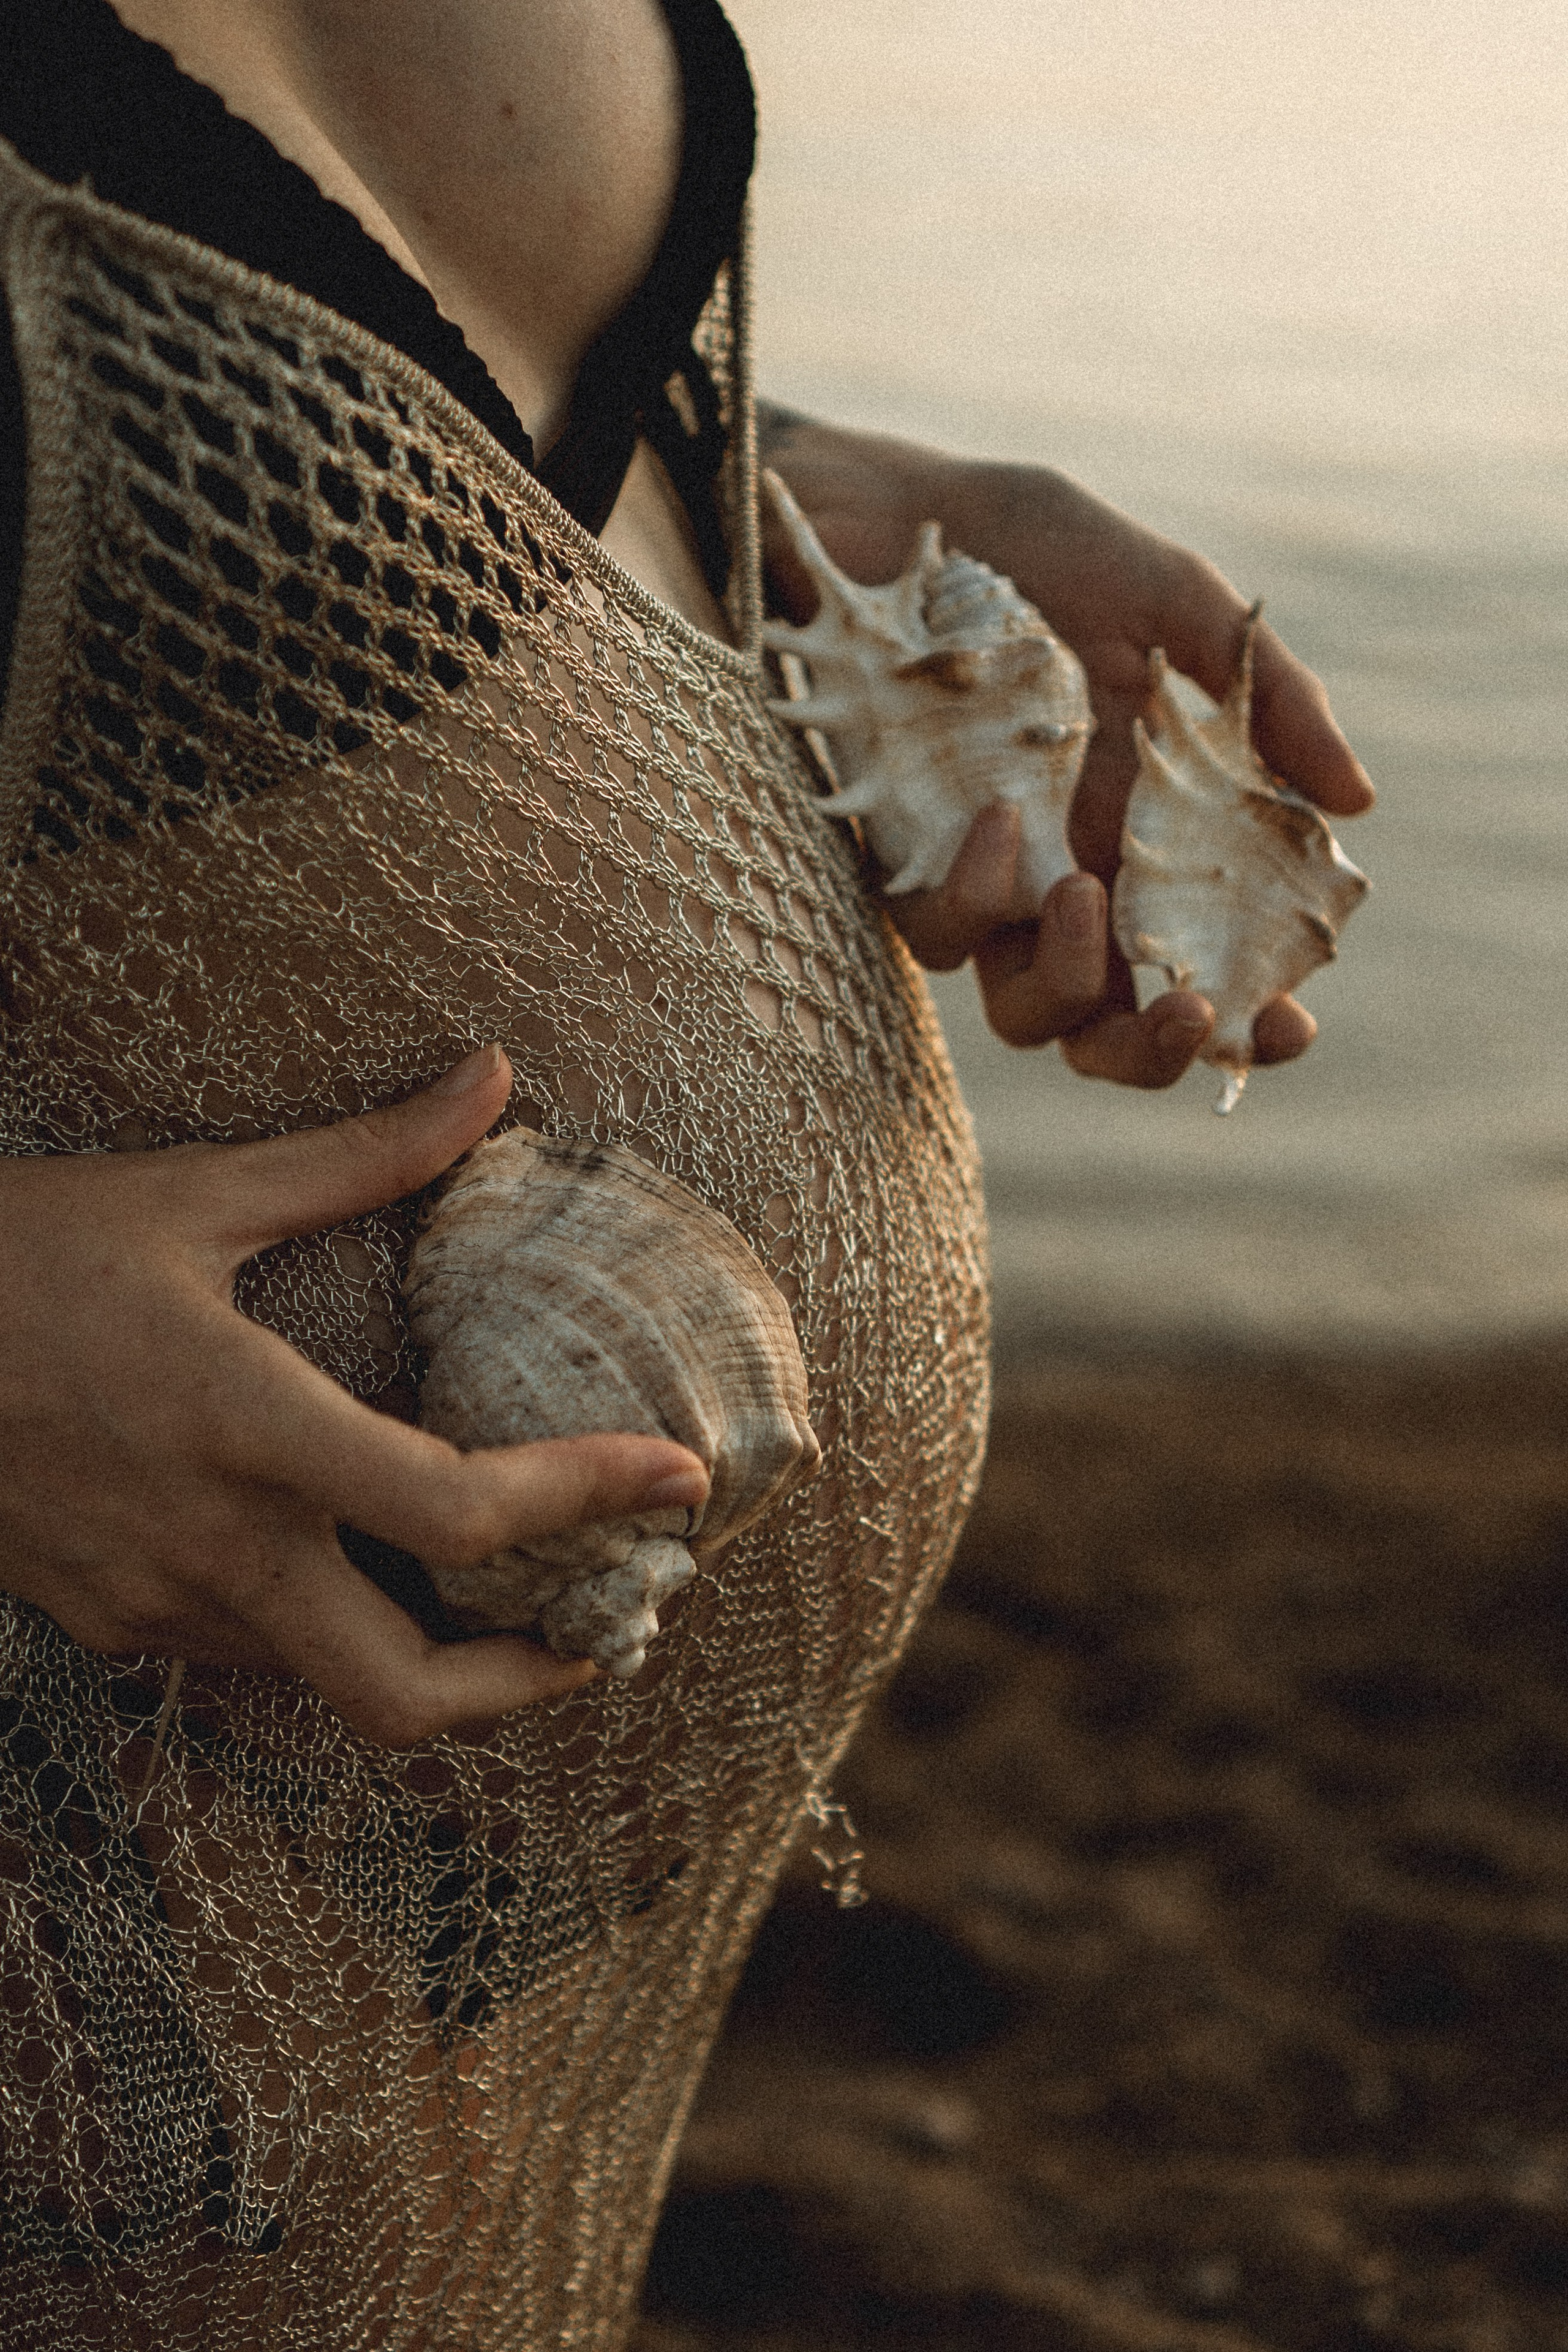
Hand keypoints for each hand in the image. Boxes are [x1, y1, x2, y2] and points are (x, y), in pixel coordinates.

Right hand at [0, 1048, 708, 1745]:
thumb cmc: (15, 1252)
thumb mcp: (194, 1194)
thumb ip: (363, 1154)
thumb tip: (493, 1078)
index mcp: (243, 1426)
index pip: (455, 1509)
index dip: (588, 1500)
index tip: (679, 1481)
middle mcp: (208, 1545)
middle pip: (405, 1696)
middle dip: (529, 1686)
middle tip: (609, 1628)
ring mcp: (151, 1604)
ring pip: (329, 1682)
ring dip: (432, 1652)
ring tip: (510, 1588)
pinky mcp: (107, 1622)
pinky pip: (252, 1653)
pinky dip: (332, 1625)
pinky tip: (358, 1557)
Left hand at [760, 410, 1373, 1087]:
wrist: (893, 518)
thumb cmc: (1040, 554)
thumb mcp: (1175, 605)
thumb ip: (1270, 701)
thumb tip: (1356, 801)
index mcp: (1150, 843)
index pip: (1204, 967)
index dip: (1246, 1021)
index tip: (1288, 1022)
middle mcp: (1069, 882)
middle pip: (1108, 1033)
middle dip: (1152, 1054)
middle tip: (1188, 1011)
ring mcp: (985, 883)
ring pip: (1025, 1013)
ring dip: (1071, 981)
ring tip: (1085, 893)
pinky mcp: (904, 863)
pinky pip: (941, 934)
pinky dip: (979, 895)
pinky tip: (1002, 815)